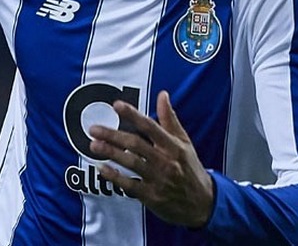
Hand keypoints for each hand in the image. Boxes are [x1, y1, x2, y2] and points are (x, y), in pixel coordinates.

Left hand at [88, 90, 214, 227]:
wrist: (203, 203)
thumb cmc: (190, 168)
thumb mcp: (184, 142)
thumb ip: (170, 119)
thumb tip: (162, 95)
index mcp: (173, 146)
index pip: (150, 126)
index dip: (133, 115)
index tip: (117, 105)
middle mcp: (165, 161)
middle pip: (136, 144)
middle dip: (113, 135)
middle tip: (94, 129)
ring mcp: (158, 179)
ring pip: (131, 163)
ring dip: (111, 153)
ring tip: (94, 145)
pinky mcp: (152, 196)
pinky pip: (130, 185)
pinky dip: (115, 177)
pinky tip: (102, 169)